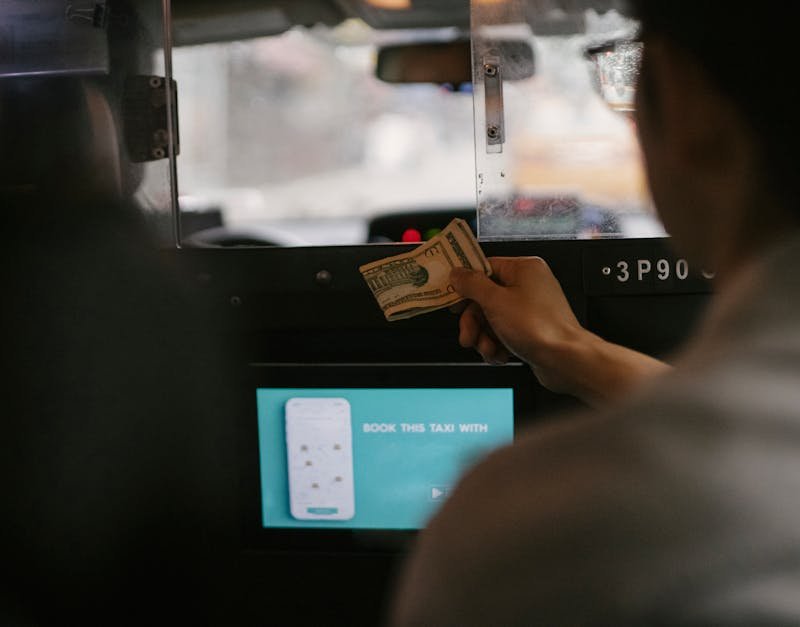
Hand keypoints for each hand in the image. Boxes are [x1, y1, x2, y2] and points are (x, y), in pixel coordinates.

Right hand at [450, 256, 587, 392]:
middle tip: (467, 335)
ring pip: (492, 319)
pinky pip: (504, 333)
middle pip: (485, 298)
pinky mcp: (531, 329)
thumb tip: (457, 273)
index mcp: (524, 269)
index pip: (485, 268)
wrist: (565, 361)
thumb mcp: (495, 301)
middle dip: (474, 321)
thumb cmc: (539, 327)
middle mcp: (529, 285)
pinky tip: (499, 355)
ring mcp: (530, 309)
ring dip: (484, 337)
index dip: (466, 285)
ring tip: (486, 349)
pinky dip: (497, 345)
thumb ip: (472, 284)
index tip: (451, 297)